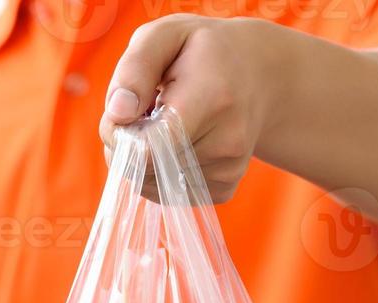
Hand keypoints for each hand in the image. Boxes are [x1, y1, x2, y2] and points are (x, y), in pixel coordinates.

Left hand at [98, 15, 285, 202]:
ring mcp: (228, 170)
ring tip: (167, 122)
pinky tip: (177, 142)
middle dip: (128, 144)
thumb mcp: (166, 36)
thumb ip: (136, 68)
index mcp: (213, 98)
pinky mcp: (223, 189)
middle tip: (146, 111)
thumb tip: (118, 114)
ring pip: (152, 183)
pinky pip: (167, 193)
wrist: (259, 74)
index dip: (121, 137)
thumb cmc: (202, 52)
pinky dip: (159, 172)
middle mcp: (228, 141)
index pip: (150, 148)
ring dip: (144, 158)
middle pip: (145, 168)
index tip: (125, 113)